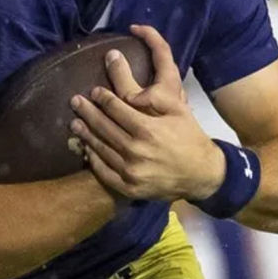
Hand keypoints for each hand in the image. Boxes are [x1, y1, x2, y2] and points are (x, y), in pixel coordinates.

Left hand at [69, 25, 224, 201]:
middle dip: (87, 112)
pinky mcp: (128, 188)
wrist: (202, 175)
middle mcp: (136, 151)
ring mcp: (131, 172)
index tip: (94, 91)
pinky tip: (86, 148)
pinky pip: (103, 171)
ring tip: (75, 122)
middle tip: (75, 101)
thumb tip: (133, 92)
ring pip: (100, 148)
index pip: (116, 109)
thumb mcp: (180, 110)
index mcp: (148, 130)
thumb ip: (156, 97)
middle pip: (103, 127)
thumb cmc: (190, 137)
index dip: (103, 98)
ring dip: (85, 134)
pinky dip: (93, 159)